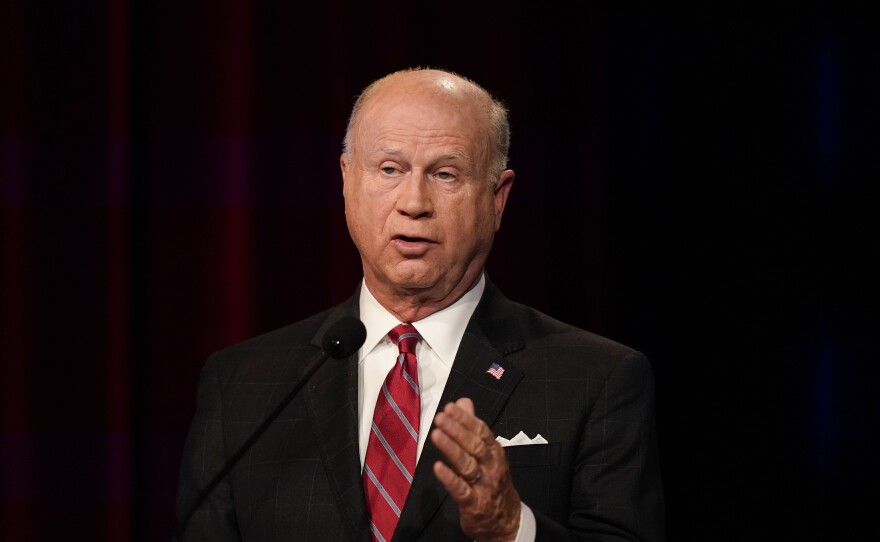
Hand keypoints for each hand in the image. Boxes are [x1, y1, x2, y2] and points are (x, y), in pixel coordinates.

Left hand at [430, 397, 520, 541]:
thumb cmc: (491, 480)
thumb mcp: (486, 452)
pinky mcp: (473, 503)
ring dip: (452, 449)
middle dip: (457, 430)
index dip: (465, 419)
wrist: (506, 519)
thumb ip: (473, 427)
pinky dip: (449, 478)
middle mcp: (491, 466)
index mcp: (494, 451)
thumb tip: (463, 402)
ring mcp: (483, 485)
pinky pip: (461, 489)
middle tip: (440, 417)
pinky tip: (437, 467)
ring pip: (468, 465)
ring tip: (436, 435)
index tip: (450, 407)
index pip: (481, 431)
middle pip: (475, 446)